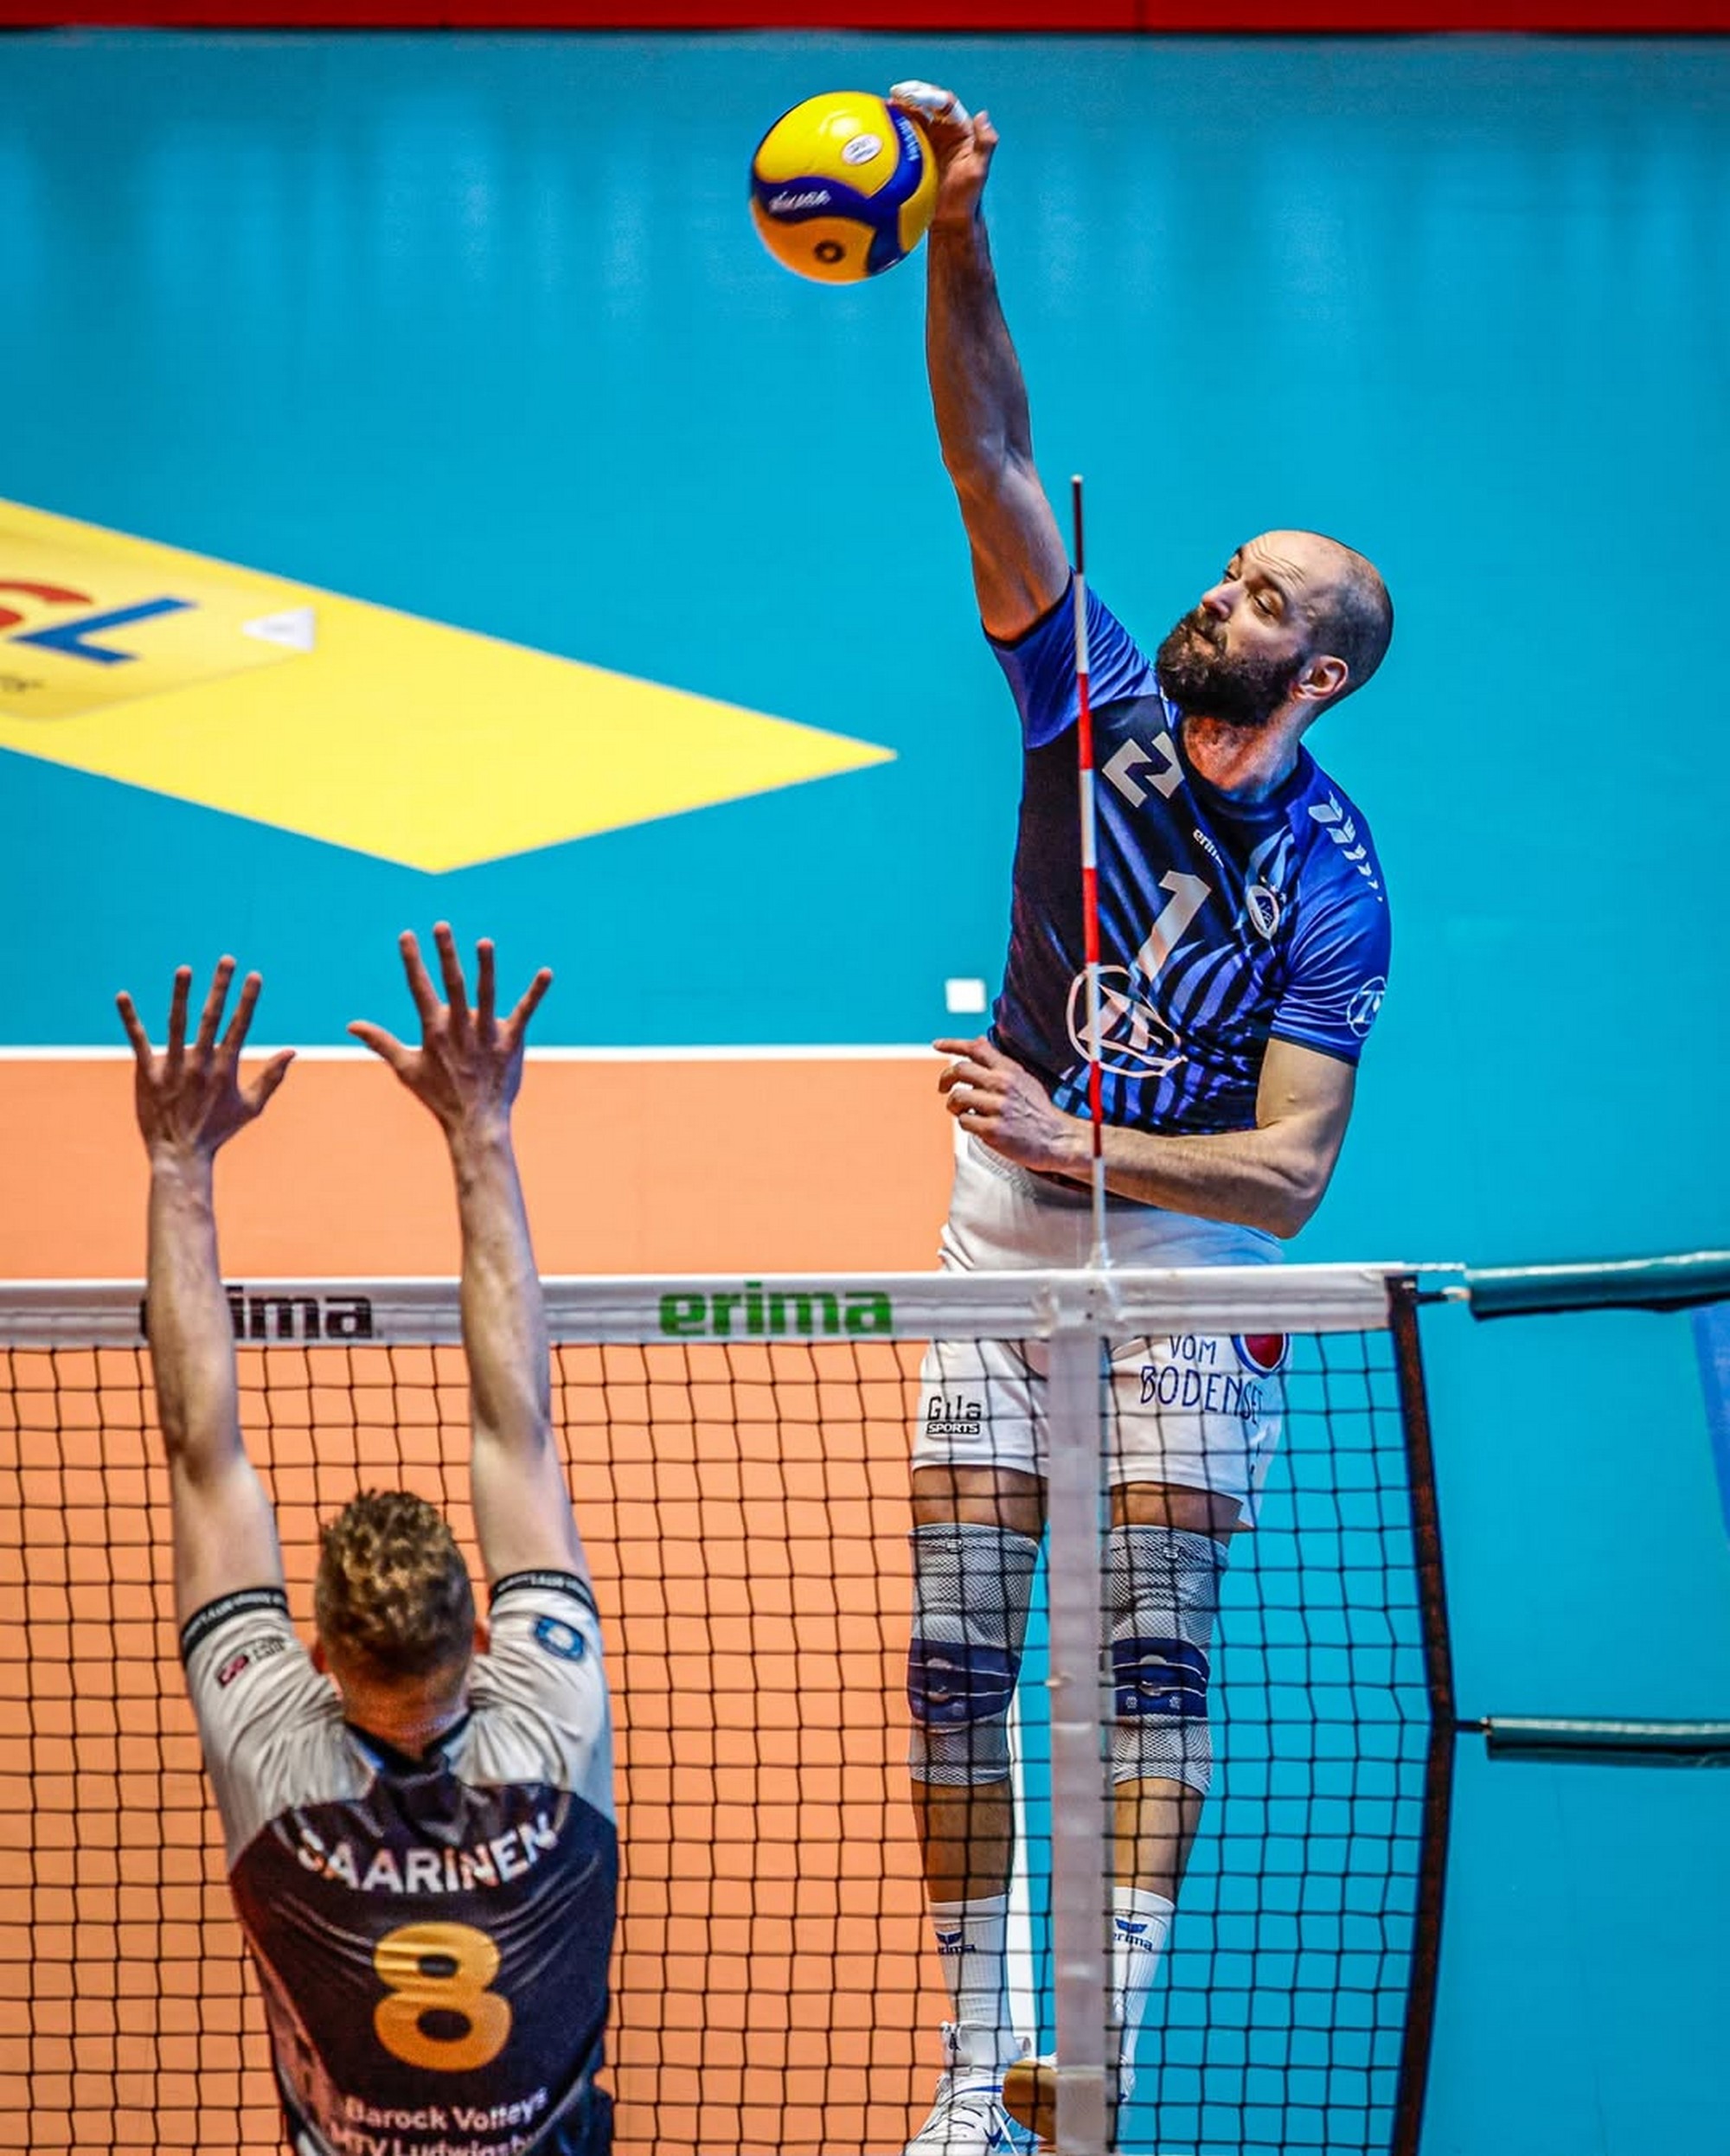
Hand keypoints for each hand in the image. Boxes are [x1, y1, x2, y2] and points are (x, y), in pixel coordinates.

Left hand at [117, 959, 293, 1163]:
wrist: (180, 1154)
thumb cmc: (217, 1131)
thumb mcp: (252, 1107)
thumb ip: (272, 1078)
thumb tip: (292, 1052)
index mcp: (226, 1069)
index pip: (240, 1027)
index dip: (248, 1000)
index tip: (254, 976)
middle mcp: (200, 1064)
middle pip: (212, 1018)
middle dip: (221, 987)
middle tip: (227, 959)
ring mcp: (173, 1067)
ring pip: (176, 1024)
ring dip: (181, 995)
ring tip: (185, 969)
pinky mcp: (147, 1074)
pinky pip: (138, 1041)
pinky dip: (130, 1018)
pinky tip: (123, 996)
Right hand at [350, 923, 550, 1138]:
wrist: (475, 1122)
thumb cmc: (439, 1096)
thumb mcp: (406, 1069)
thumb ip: (380, 1042)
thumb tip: (352, 1025)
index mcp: (434, 1031)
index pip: (419, 988)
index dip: (412, 961)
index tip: (407, 935)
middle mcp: (459, 1028)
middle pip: (453, 985)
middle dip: (446, 954)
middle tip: (442, 925)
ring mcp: (487, 1034)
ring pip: (486, 995)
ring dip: (486, 968)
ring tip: (484, 942)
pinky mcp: (511, 1042)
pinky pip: (525, 1013)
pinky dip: (536, 993)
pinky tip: (546, 973)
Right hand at [889, 81, 997, 228]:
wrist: (951, 221)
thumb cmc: (967, 198)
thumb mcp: (978, 171)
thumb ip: (985, 143)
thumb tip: (982, 115)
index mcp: (962, 131)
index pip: (945, 104)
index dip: (930, 95)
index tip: (913, 96)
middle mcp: (946, 131)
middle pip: (928, 104)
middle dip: (912, 94)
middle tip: (895, 93)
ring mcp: (931, 142)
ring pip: (915, 116)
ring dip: (901, 107)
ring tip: (886, 104)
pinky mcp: (918, 154)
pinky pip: (906, 135)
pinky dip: (895, 127)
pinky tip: (882, 125)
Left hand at [934, 1035, 1087, 1176]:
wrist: (1057, 1139)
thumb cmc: (1037, 1111)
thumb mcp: (1023, 1078)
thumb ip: (999, 1063)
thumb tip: (978, 1042)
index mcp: (1010, 1070)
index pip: (976, 1048)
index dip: (952, 1044)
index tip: (937, 1045)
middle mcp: (1003, 1085)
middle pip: (959, 1069)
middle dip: (945, 1079)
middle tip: (943, 1088)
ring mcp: (998, 1107)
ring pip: (957, 1097)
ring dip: (953, 1106)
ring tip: (963, 1111)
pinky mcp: (993, 1130)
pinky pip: (964, 1121)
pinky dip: (965, 1123)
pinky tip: (976, 1125)